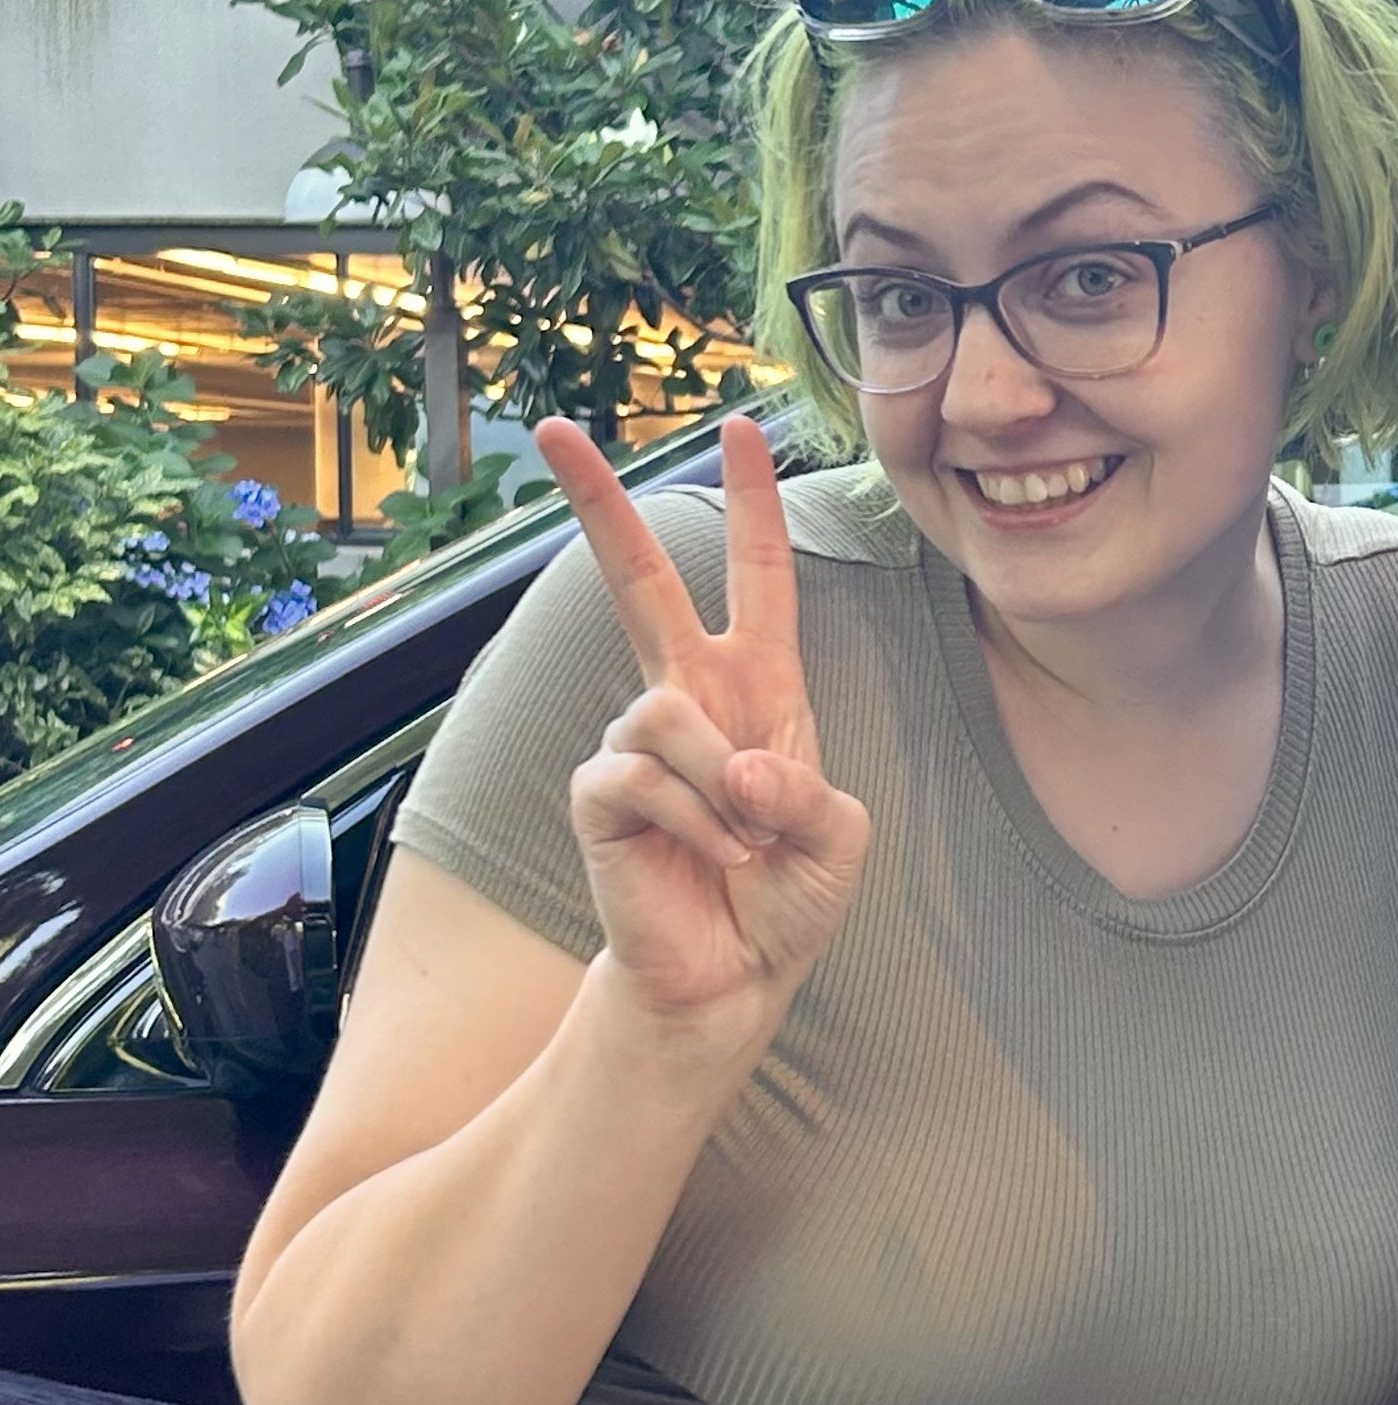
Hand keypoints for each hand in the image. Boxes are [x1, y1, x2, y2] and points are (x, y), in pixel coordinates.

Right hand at [540, 415, 868, 1051]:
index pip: (756, 580)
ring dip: (724, 787)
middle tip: (553, 429)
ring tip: (746, 841)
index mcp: (759, 690)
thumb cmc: (785, 896)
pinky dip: (693, 821)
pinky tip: (710, 857)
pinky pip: (642, 775)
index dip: (754, 507)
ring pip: (669, 713)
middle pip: (641, 581)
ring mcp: (638, 742)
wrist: (733, 976)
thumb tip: (739, 767)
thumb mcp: (837, 840)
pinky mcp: (600, 792)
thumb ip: (808, 792)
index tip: (742, 428)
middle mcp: (690, 699)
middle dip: (600, 505)